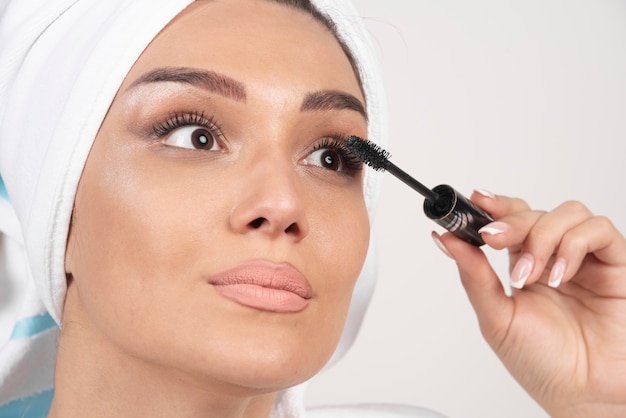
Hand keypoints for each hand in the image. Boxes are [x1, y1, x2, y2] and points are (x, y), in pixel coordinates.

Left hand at [434, 191, 625, 417]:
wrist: (581, 394)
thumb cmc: (542, 363)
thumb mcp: (496, 317)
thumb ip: (474, 276)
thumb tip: (446, 240)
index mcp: (523, 265)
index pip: (511, 220)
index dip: (494, 205)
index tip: (474, 200)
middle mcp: (554, 257)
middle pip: (534, 212)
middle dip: (511, 222)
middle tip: (494, 240)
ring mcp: (585, 260)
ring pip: (567, 213)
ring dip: (541, 237)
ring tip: (532, 275)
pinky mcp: (616, 266)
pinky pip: (599, 230)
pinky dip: (573, 245)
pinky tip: (559, 275)